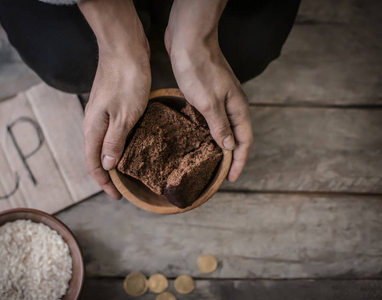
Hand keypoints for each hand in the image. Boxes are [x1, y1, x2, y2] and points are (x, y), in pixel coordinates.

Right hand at [79, 0, 150, 198]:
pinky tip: (133, 145)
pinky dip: (120, 143)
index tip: (117, 196)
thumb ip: (114, 142)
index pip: (93, 164)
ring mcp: (101, 113)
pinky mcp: (111, 104)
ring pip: (105, 143)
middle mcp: (93, 122)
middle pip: (97, 155)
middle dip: (108, 174)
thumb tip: (107, 165)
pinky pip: (112, 131)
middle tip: (124, 187)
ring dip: (115, 159)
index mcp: (93, 128)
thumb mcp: (124, 116)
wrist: (124, 48)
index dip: (104, 183)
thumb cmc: (126, 80)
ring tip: (129, 171)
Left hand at [166, 0, 252, 181]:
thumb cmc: (198, 68)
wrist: (189, 39)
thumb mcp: (208, 102)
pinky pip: (213, 116)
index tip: (232, 178)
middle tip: (221, 172)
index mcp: (237, 107)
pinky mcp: (208, 91)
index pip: (244, 141)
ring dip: (220, 143)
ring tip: (210, 159)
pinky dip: (209, 129)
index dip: (239, 161)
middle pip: (237, 135)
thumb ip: (219, 125)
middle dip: (232, 155)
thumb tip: (229, 147)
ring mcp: (221, 97)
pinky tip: (199, 135)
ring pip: (224, 126)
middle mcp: (232, 103)